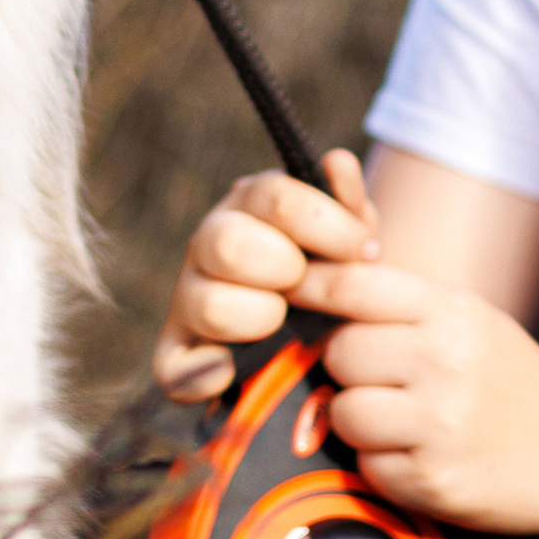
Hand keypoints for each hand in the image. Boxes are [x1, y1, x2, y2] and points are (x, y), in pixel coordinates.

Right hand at [154, 150, 380, 402]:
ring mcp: (188, 300)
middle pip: (228, 243)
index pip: (275, 197)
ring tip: (285, 326)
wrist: (330, 335)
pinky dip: (209, 375)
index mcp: (249, 204)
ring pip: (208, 305)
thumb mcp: (351, 239)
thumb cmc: (336, 275)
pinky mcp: (177, 358)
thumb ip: (349, 204)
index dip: (326, 225)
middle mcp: (208, 244)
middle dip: (285, 269)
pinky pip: (175, 370)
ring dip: (259, 318)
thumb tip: (338, 163)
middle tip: (310, 286)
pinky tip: (243, 371)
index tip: (363, 251)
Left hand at [295, 259, 538, 534]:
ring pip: (342, 412)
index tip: (287, 291)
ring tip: (401, 419)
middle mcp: (444, 361)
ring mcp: (438, 424)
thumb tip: (312, 285)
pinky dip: (381, 464)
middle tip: (384, 378)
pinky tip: (421, 454)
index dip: (308, 286)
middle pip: (338, 352)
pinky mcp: (431, 480)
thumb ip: (398, 303)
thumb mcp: (468, 318)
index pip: (351, 285)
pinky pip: (365, 464)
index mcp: (452, 311)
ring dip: (357, 419)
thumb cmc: (508, 379)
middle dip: (348, 368)